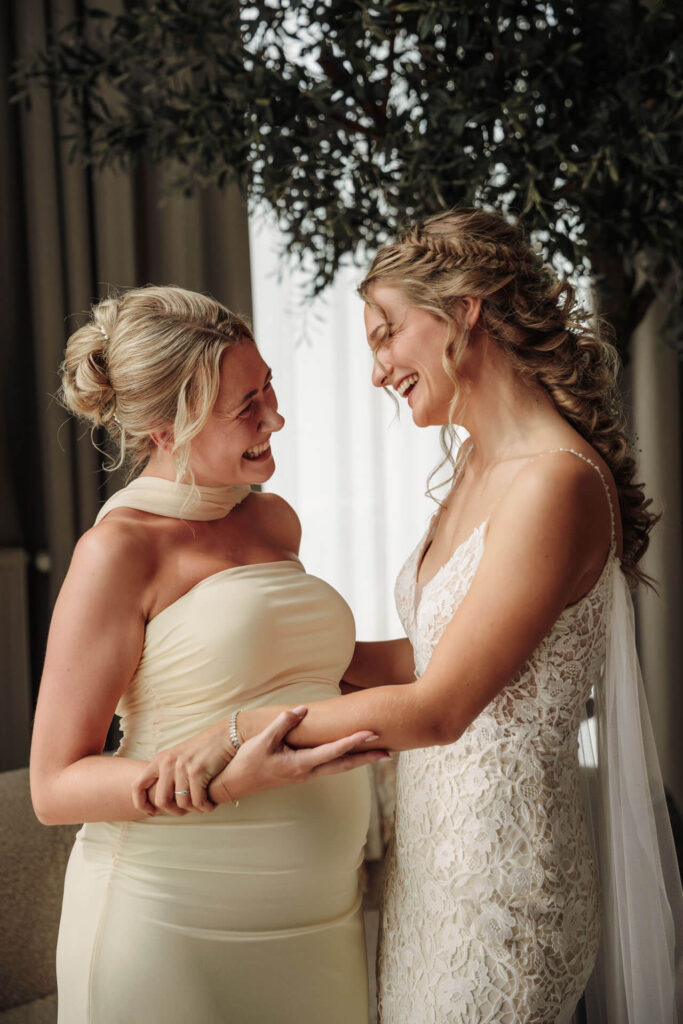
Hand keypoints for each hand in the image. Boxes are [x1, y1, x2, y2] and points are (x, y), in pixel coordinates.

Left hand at [131, 719, 233, 815]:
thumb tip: (163, 801)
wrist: (226, 734)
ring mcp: (181, 766)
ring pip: (181, 803)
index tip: (152, 812)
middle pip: (161, 801)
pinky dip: (205, 807)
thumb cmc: (206, 748)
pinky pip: (197, 801)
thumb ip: (170, 773)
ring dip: (194, 809)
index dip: (141, 803)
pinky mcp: (197, 771)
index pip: (137, 785)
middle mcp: (167, 763)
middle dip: (174, 812)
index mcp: (160, 760)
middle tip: (185, 811)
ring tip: (203, 805)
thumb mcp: (180, 757)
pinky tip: (210, 804)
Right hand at [209, 707, 389, 803]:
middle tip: (389, 751)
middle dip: (366, 758)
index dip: (353, 742)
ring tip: (378, 753)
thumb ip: (283, 724)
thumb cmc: (248, 762)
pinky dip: (345, 760)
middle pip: (344, 765)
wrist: (235, 784)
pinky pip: (330, 766)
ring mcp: (306, 774)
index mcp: (300, 764)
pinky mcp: (302, 773)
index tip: (371, 733)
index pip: (333, 752)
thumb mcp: (263, 741)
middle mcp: (307, 772)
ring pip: (339, 767)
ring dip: (359, 760)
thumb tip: (303, 710)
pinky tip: (352, 755)